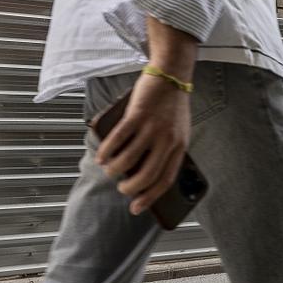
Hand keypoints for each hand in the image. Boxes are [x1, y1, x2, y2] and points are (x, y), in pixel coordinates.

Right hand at [96, 71, 190, 215]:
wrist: (171, 74)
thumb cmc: (172, 105)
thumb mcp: (178, 130)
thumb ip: (165, 150)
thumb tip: (143, 174)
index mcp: (180, 146)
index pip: (166, 180)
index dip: (150, 197)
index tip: (136, 208)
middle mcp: (167, 139)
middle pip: (146, 175)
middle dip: (130, 188)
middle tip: (121, 188)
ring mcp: (152, 127)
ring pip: (128, 159)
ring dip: (115, 169)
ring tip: (109, 170)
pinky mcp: (137, 114)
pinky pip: (118, 139)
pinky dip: (106, 151)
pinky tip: (102, 156)